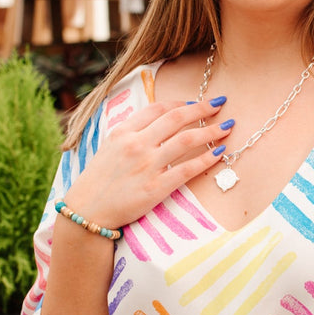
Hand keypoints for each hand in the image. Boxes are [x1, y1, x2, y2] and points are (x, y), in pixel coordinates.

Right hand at [64, 99, 232, 228]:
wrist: (87, 211)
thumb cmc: (99, 180)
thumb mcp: (109, 147)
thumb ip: (132, 132)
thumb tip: (159, 120)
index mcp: (123, 132)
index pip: (158, 108)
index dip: (181, 103)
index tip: (195, 103)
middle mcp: (136, 144)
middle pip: (177, 118)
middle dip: (202, 109)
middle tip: (219, 104)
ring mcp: (147, 165)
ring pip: (187, 140)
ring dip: (211, 131)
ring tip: (226, 127)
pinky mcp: (156, 188)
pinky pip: (188, 169)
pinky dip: (207, 159)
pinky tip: (219, 152)